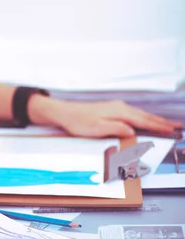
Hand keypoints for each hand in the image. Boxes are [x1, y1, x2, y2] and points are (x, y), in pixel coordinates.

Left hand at [28, 95, 181, 137]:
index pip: (144, 120)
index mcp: (119, 111)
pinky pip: (134, 114)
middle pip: (145, 116)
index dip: (159, 126)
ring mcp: (116, 107)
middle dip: (162, 122)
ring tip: (167, 125)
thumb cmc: (78, 121)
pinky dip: (144, 118)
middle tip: (177, 127)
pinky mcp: (113, 110)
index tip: (172, 130)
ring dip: (154, 120)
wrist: (65, 113)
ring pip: (140, 114)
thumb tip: (132, 130)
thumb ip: (116, 129)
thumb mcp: (97, 128)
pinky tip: (146, 121)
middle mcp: (120, 107)